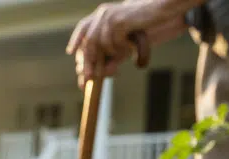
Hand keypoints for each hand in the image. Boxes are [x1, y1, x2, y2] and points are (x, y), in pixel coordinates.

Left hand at [67, 0, 196, 85]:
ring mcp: (110, 16)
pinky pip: (114, 42)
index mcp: (101, 14)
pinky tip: (128, 45)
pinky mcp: (119, 21)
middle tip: (89, 77)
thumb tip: (101, 73)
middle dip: (88, 62)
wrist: (157, 11)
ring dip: (111, 54)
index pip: (83, 27)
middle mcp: (103, 13)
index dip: (76, 40)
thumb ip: (112, 55)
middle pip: (90, 41)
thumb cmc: (141, 25)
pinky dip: (120, 48)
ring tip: (122, 52)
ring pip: (102, 44)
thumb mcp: (123, 40)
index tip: (71, 52)